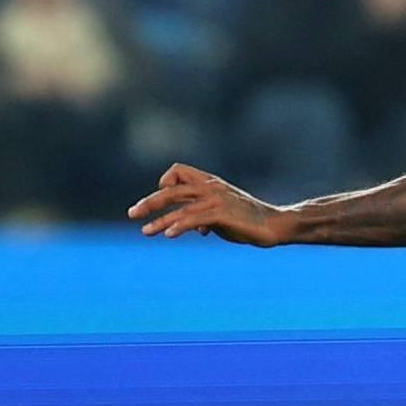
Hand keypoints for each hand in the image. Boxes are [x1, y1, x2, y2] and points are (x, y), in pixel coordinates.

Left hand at [128, 163, 292, 244]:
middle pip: (171, 190)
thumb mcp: (223, 213)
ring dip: (159, 220)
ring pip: (178, 207)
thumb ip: (205, 216)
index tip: (162, 197)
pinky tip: (169, 235)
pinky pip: (193, 219)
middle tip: (132, 214)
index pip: (178, 171)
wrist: (274, 225)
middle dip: (149, 202)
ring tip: (145, 232)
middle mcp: (209, 188)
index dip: (166, 182)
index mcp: (209, 183)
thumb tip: (194, 229)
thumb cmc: (249, 219)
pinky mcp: (221, 215)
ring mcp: (215, 200)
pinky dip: (179, 225)